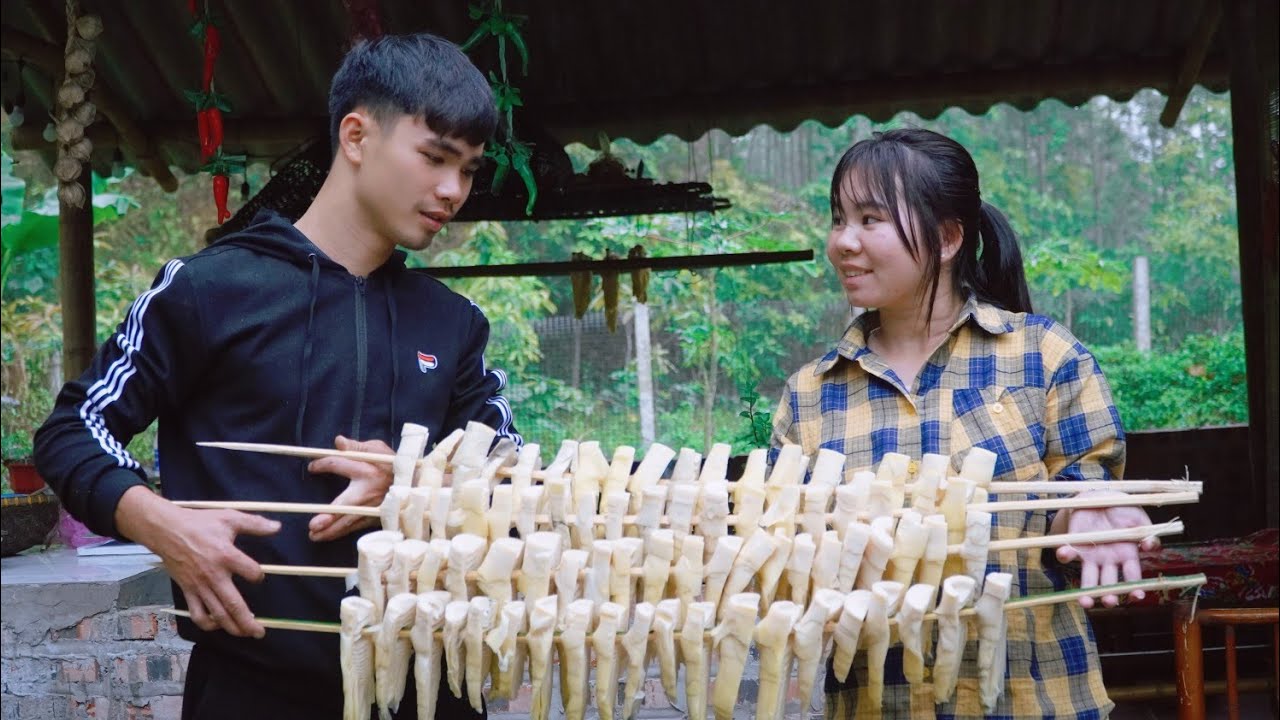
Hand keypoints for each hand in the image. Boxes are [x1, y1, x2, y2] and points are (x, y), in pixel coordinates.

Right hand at [116, 486, 279, 637]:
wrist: (166, 530)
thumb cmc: (199, 523)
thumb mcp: (229, 517)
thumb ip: (255, 524)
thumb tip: (277, 527)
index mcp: (227, 556)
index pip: (252, 572)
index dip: (258, 576)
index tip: (258, 577)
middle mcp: (214, 576)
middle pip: (233, 605)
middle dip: (248, 622)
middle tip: (260, 632)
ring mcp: (199, 586)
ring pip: (217, 614)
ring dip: (231, 627)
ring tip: (244, 634)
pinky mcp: (187, 591)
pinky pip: (197, 613)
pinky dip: (207, 624)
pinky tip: (218, 624)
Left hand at [307, 435, 393, 541]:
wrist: (417, 483)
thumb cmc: (393, 464)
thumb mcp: (378, 450)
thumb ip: (357, 447)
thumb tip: (338, 441)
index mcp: (366, 469)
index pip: (338, 464)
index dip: (322, 465)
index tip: (312, 467)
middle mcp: (367, 490)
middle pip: (344, 505)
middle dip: (329, 516)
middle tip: (313, 525)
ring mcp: (371, 506)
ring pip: (348, 521)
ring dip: (331, 530)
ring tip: (314, 536)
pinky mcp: (375, 517)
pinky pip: (355, 526)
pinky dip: (341, 532)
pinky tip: (327, 536)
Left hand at [1053, 490, 1160, 608]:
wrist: (1102, 496)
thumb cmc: (1124, 510)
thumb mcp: (1140, 520)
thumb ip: (1147, 533)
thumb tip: (1150, 545)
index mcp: (1128, 556)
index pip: (1133, 578)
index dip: (1135, 589)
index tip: (1137, 596)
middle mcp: (1109, 560)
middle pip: (1109, 585)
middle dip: (1109, 596)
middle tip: (1108, 601)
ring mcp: (1091, 555)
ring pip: (1088, 578)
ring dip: (1086, 591)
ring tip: (1084, 601)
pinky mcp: (1075, 544)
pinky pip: (1068, 553)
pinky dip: (1065, 554)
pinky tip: (1064, 554)